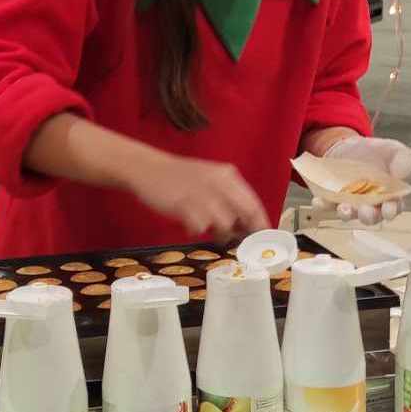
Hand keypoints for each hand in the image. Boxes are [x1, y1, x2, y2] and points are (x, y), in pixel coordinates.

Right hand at [125, 152, 268, 240]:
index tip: (263, 240)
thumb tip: (242, 226)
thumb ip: (226, 199)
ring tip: (208, 229)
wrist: (147, 168)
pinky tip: (190, 224)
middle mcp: (219, 183)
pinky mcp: (185, 205)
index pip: (253, 203)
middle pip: (245, 213)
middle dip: (246, 232)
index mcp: (227, 175)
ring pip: (225, 223)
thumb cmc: (179, 177)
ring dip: (220, 233)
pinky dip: (197, 230)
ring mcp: (202, 194)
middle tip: (242, 243)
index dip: (260, 224)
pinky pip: (201, 227)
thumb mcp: (208, 180)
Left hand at [314, 136, 410, 225]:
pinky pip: (325, 206)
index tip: (389, 208)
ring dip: (346, 213)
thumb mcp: (392, 150)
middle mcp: (369, 205)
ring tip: (344, 207)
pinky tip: (319, 201)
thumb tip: (401, 173)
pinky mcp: (330, 199)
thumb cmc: (375, 153)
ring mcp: (348, 204)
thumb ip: (403, 159)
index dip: (391, 210)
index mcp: (389, 196)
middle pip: (370, 216)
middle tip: (366, 210)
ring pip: (348, 214)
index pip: (393, 208)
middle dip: (368, 216)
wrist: (348, 147)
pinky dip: (322, 205)